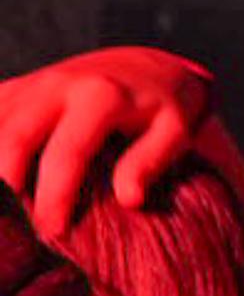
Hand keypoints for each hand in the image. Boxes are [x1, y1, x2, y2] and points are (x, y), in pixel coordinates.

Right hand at [0, 47, 238, 236]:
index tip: (53, 231)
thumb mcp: (174, 129)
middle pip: (13, 139)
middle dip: (7, 186)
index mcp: (101, 96)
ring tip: (8, 210)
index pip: (68, 152)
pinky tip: (3, 185)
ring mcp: (31, 85)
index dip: (55, 196)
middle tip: (18, 226)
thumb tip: (129, 199)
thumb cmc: (162, 105)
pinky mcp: (13, 89)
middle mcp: (58, 85)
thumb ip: (150, 161)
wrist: (141, 64)